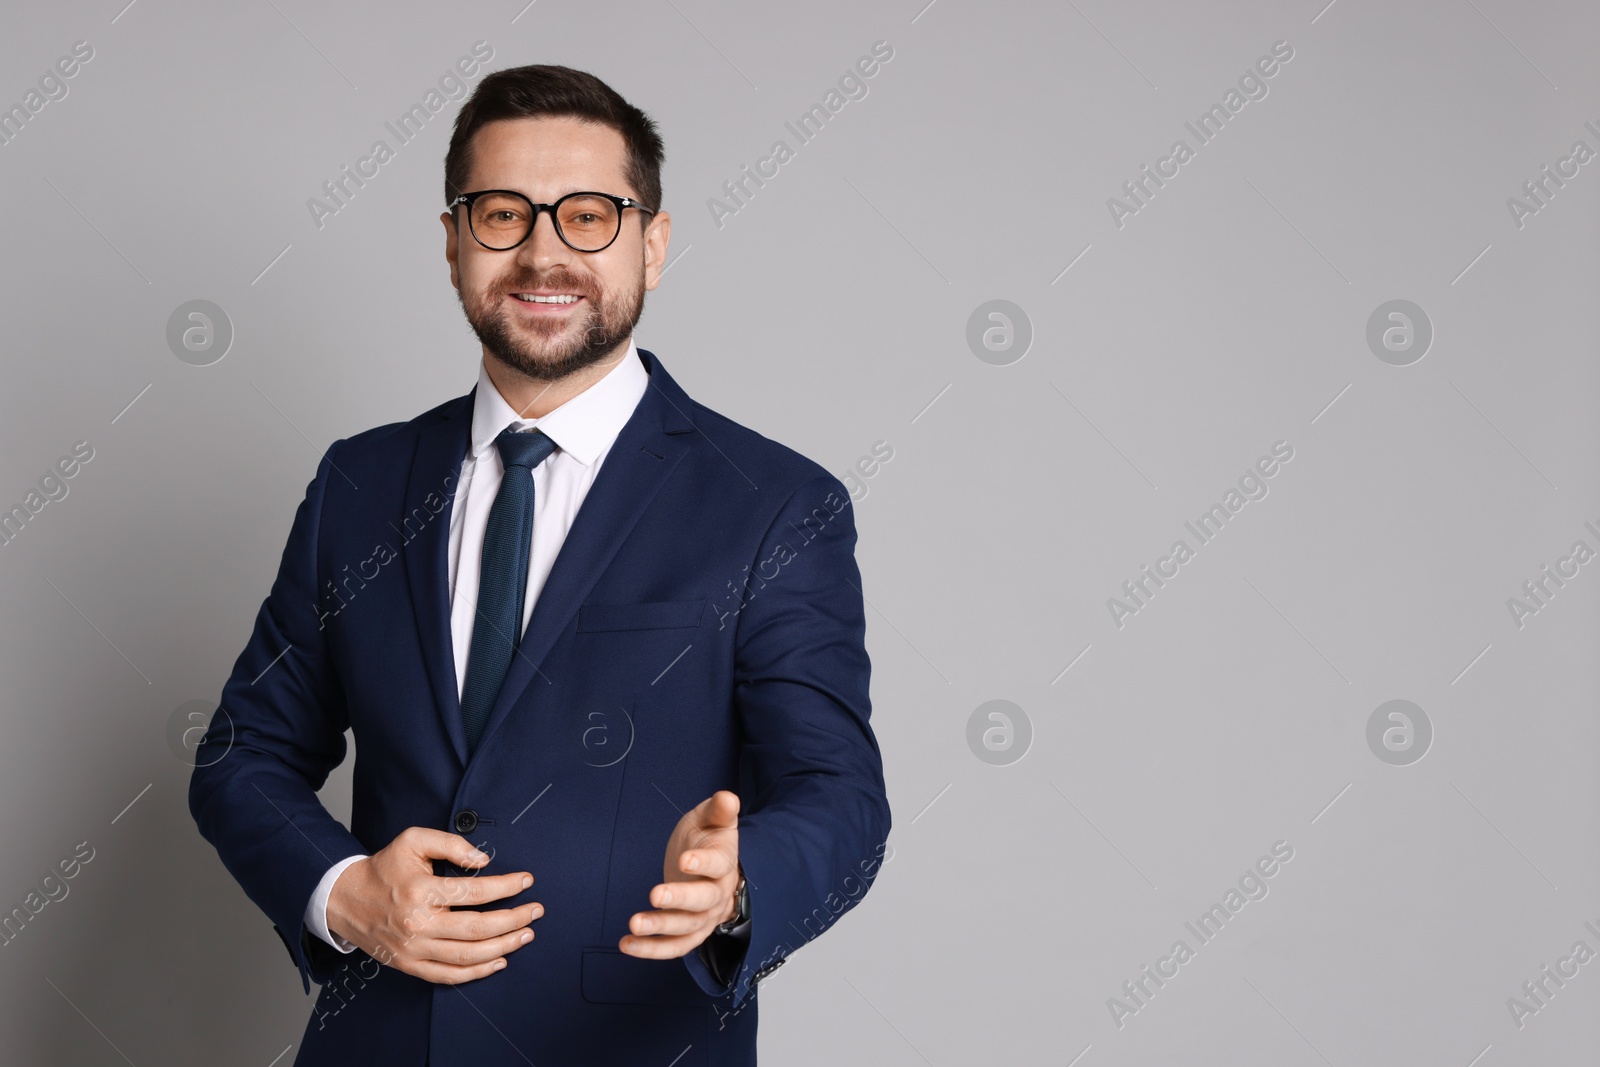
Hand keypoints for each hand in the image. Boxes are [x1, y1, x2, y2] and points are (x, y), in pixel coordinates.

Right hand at [325, 826, 541, 984]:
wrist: (345, 900)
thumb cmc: (384, 868)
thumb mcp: (413, 840)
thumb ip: (451, 844)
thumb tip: (483, 861)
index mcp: (420, 891)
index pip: (474, 892)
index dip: (506, 887)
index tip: (527, 881)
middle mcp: (417, 924)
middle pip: (477, 928)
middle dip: (514, 920)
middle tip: (536, 911)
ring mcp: (413, 949)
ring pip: (467, 955)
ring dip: (503, 946)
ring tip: (526, 934)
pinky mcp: (410, 965)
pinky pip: (448, 976)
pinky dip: (476, 972)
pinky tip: (499, 961)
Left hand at [620, 789, 740, 958]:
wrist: (715, 868)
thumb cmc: (709, 838)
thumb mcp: (713, 819)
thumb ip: (719, 810)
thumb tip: (728, 797)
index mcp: (725, 863)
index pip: (718, 865)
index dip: (703, 863)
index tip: (684, 860)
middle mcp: (718, 894)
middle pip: (703, 901)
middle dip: (680, 899)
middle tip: (655, 894)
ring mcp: (705, 917)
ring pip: (687, 928)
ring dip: (660, 927)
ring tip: (633, 924)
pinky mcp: (691, 933)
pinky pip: (675, 947)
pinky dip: (651, 950)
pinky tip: (626, 944)